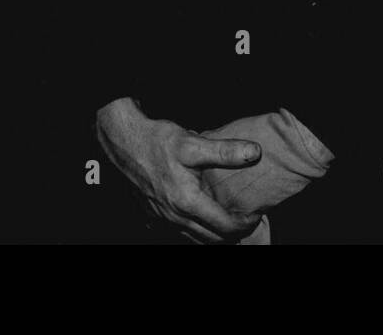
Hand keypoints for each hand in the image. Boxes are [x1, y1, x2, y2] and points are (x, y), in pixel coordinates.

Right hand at [96, 97, 262, 242]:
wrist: (125, 143)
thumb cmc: (157, 142)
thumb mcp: (193, 143)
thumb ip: (225, 151)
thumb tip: (254, 153)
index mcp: (187, 202)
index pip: (225, 226)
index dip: (245, 224)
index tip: (256, 214)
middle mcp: (174, 216)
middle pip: (212, 239)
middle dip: (234, 234)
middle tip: (248, 221)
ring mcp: (163, 219)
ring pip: (196, 240)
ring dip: (216, 236)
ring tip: (230, 223)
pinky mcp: (154, 216)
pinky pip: (181, 233)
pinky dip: (197, 232)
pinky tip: (204, 220)